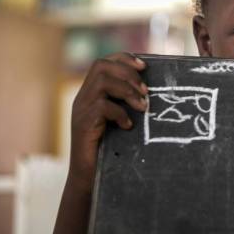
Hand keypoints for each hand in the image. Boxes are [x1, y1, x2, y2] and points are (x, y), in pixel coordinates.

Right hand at [68, 52, 147, 191]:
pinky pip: (102, 107)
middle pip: (101, 66)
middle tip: (146, 91)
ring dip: (127, 91)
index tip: (144, 66)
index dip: (124, 59)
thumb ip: (126, 103)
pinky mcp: (83, 124)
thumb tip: (152, 92)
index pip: (103, 62)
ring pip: (103, 82)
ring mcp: (81, 110)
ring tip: (142, 107)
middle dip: (128, 74)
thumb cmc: (108, 147)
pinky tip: (128, 126)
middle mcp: (83, 97)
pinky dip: (120, 113)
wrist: (87, 175)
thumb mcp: (118, 120)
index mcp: (91, 93)